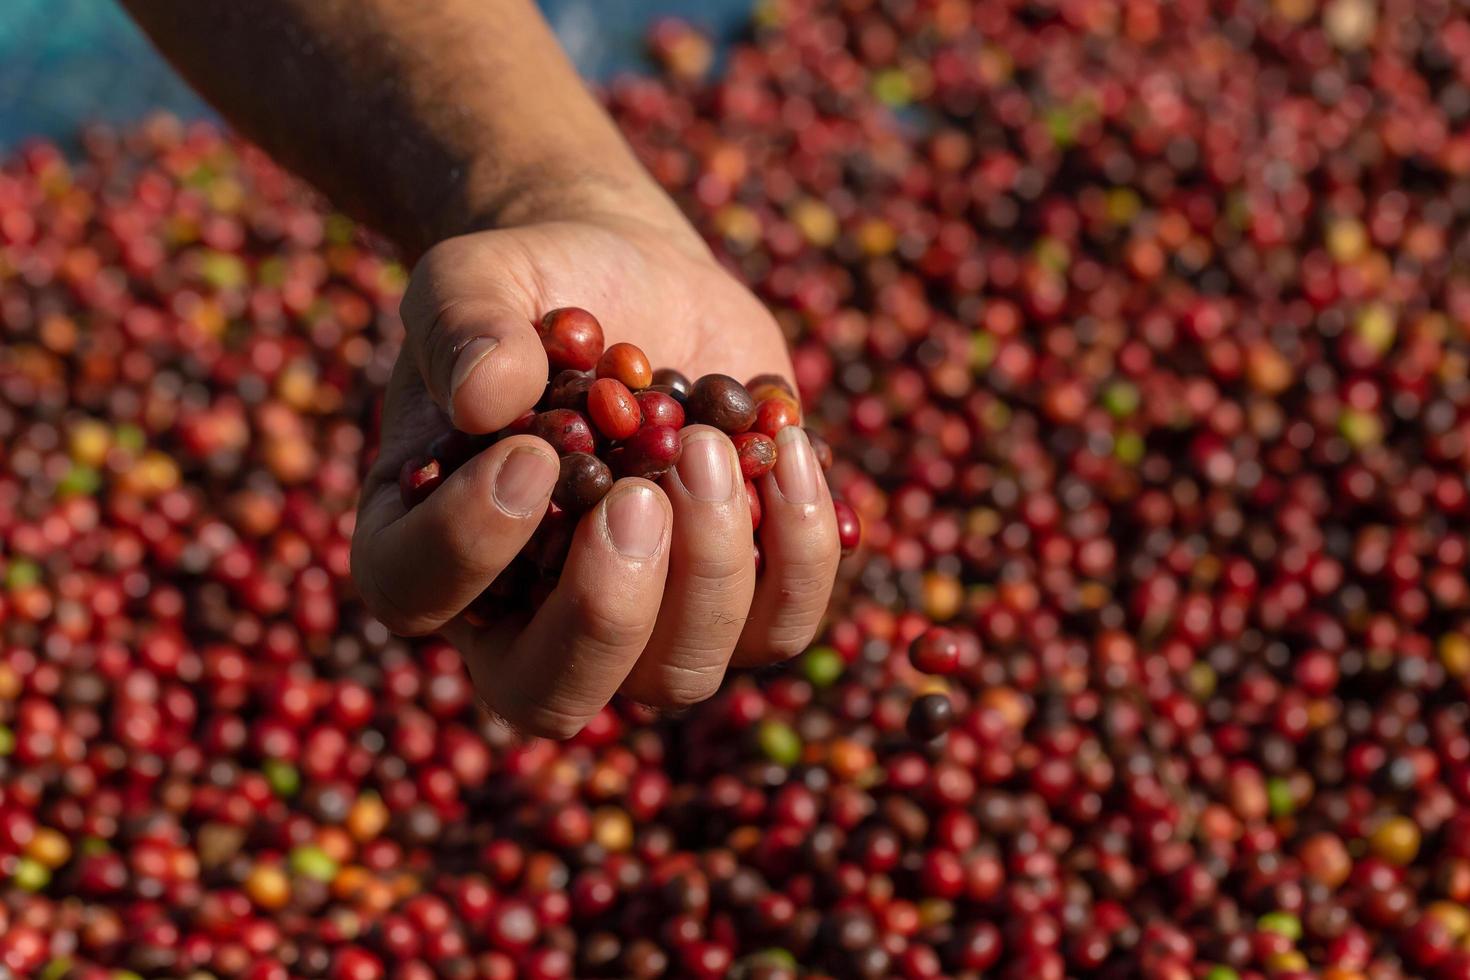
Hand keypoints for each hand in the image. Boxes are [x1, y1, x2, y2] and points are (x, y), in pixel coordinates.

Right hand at [350, 181, 841, 737]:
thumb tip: (485, 395)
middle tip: (642, 495)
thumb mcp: (477, 277)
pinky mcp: (738, 599)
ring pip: (679, 673)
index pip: (417, 593)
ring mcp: (642, 625)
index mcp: (425, 546)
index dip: (470, 543)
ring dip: (712, 570)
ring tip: (713, 445)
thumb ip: (463, 325)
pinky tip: (790, 448)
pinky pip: (781, 624)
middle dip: (605, 609)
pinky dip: (802, 549)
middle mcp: (526, 617)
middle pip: (553, 695)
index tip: (530, 452)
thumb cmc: (532, 288)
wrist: (628, 282)